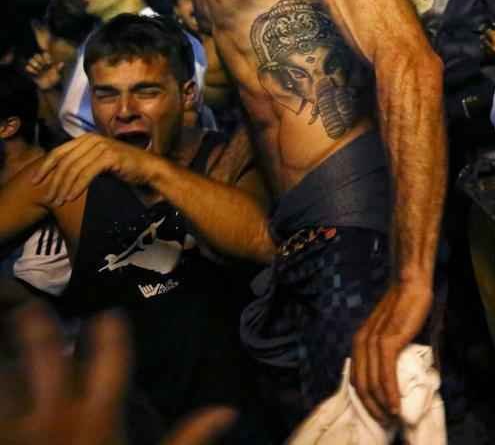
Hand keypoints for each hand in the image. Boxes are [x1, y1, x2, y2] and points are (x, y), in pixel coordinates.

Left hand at [0, 303, 234, 444]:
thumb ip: (189, 438)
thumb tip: (227, 410)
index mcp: (99, 417)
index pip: (109, 363)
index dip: (110, 334)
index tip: (108, 315)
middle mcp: (58, 417)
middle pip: (46, 362)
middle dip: (38, 332)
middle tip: (31, 309)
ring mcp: (22, 432)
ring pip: (8, 383)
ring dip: (7, 364)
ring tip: (5, 350)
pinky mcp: (3, 443)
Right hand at [25, 52, 63, 91]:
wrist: (49, 86)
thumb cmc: (55, 78)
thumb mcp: (57, 73)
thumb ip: (58, 68)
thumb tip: (62, 63)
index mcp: (48, 61)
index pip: (44, 54)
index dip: (46, 57)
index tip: (49, 63)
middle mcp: (41, 62)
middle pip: (36, 55)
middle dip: (39, 60)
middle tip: (43, 66)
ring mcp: (35, 66)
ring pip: (31, 60)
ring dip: (35, 64)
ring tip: (39, 70)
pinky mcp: (31, 71)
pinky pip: (27, 67)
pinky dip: (31, 70)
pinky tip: (36, 74)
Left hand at [33, 134, 157, 206]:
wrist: (147, 168)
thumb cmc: (122, 167)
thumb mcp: (96, 163)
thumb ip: (80, 163)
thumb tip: (56, 176)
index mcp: (86, 138)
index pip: (58, 152)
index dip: (45, 167)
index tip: (35, 181)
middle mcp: (92, 139)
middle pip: (64, 162)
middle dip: (54, 182)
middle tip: (48, 198)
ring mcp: (101, 146)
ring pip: (74, 169)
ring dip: (64, 187)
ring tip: (59, 201)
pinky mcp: (109, 156)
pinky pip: (87, 173)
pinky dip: (77, 187)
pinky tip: (72, 197)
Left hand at [351, 281, 432, 422]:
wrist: (410, 283)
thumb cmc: (406, 306)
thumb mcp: (392, 331)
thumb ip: (391, 350)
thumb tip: (401, 372)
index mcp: (360, 342)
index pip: (356, 379)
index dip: (365, 400)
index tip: (378, 412)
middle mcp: (361, 343)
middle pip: (360, 386)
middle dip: (371, 409)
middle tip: (385, 422)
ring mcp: (372, 343)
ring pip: (372, 384)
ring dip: (381, 405)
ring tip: (392, 418)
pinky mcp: (387, 341)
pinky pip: (385, 375)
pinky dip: (390, 393)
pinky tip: (396, 405)